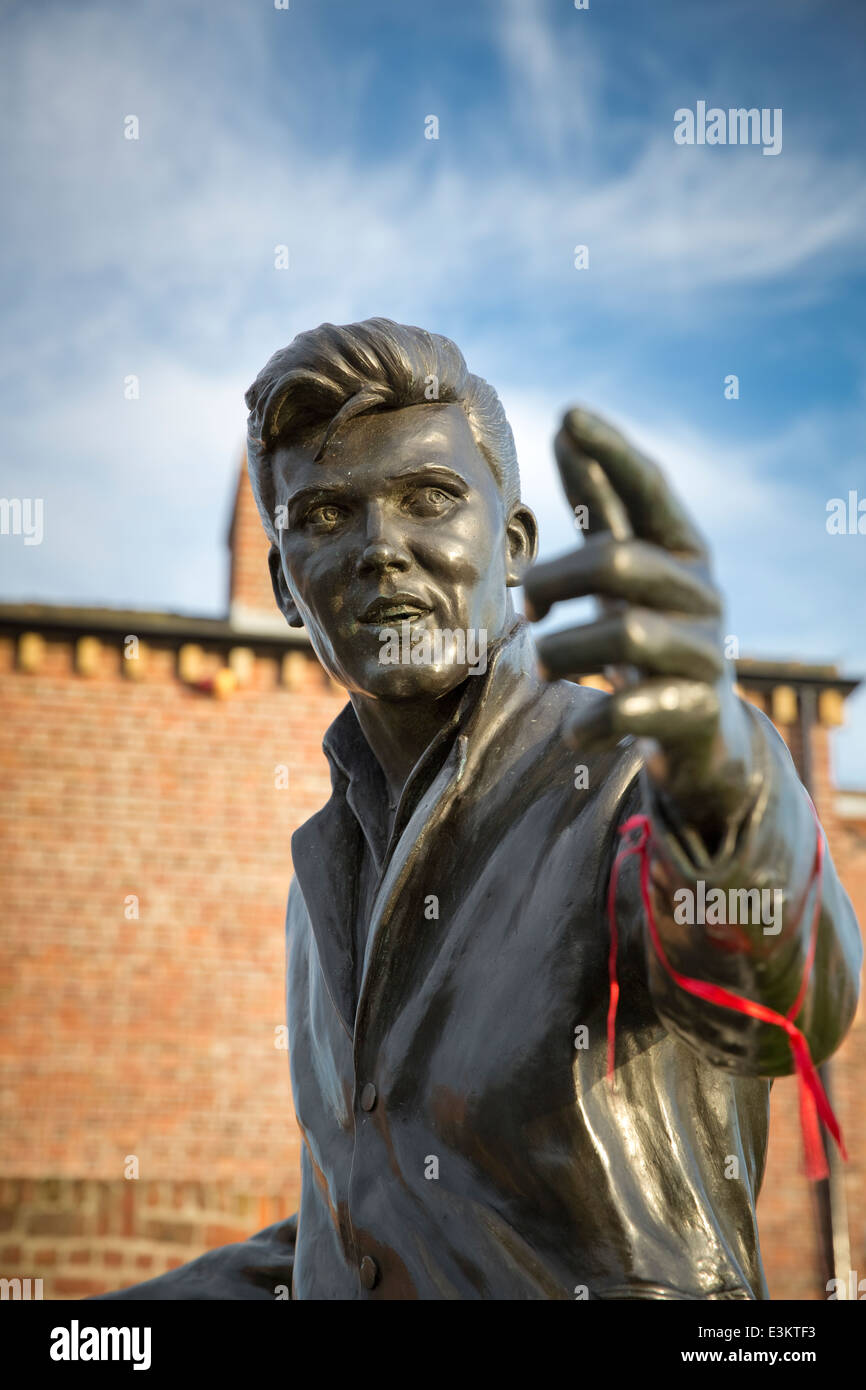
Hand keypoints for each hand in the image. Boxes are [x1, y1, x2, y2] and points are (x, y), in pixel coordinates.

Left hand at [523, 408, 756, 849]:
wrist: (703, 734)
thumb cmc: (652, 633)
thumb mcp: (628, 571)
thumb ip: (602, 509)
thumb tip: (565, 427)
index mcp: (684, 552)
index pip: (650, 491)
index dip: (613, 453)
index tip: (568, 414)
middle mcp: (702, 594)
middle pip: (620, 563)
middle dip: (557, 580)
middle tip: (526, 607)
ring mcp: (705, 653)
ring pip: (626, 634)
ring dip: (566, 651)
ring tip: (541, 666)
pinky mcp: (696, 710)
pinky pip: (636, 708)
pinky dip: (595, 718)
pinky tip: (576, 731)